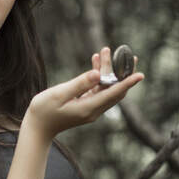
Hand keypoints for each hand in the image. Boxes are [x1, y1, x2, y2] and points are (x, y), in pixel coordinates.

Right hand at [27, 47, 143, 139]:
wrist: (37, 128)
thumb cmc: (44, 111)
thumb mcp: (59, 94)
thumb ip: (79, 83)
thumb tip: (98, 73)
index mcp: (88, 108)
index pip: (113, 93)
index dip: (128, 82)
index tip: (141, 74)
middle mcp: (93, 110)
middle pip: (114, 89)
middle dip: (120, 71)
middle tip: (125, 54)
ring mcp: (90, 109)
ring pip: (106, 88)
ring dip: (107, 71)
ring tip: (105, 51)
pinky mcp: (86, 106)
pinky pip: (97, 90)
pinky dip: (98, 77)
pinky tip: (95, 62)